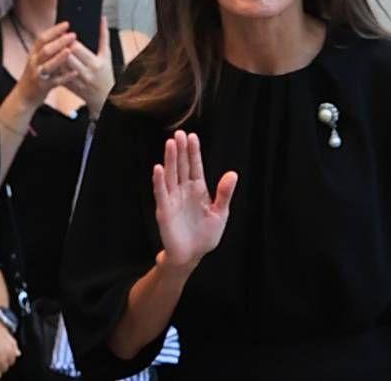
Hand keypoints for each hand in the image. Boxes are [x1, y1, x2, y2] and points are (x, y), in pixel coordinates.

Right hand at [13, 21, 76, 104]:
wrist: (24, 95)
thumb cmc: (36, 74)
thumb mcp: (38, 59)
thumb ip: (49, 48)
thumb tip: (64, 33)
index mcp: (34, 54)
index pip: (42, 38)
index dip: (54, 30)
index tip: (67, 24)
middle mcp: (34, 63)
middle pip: (45, 50)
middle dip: (59, 42)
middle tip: (73, 35)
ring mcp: (38, 75)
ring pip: (48, 65)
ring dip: (59, 57)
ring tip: (70, 50)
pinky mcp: (43, 86)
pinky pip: (55, 81)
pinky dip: (65, 77)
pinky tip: (75, 72)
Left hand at [61, 18, 115, 116]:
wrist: (105, 97)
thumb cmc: (106, 73)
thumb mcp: (107, 55)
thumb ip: (104, 36)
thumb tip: (101, 19)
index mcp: (95, 63)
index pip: (77, 48)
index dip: (68, 39)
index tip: (65, 33)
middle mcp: (85, 73)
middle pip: (65, 56)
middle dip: (60, 46)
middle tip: (57, 39)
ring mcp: (75, 81)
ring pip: (58, 65)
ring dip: (54, 55)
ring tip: (53, 48)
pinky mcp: (68, 86)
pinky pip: (56, 74)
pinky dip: (53, 66)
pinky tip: (51, 60)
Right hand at [152, 131, 237, 272]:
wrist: (192, 255)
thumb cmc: (206, 234)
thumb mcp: (220, 213)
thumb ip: (224, 193)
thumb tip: (232, 173)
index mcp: (198, 190)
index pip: (195, 166)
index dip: (193, 152)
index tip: (192, 136)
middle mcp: (184, 191)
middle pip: (181, 167)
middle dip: (180, 150)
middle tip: (178, 133)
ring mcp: (173, 199)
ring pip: (170, 175)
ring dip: (169, 160)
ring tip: (170, 143)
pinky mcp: (164, 211)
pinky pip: (161, 193)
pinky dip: (159, 181)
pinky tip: (158, 168)